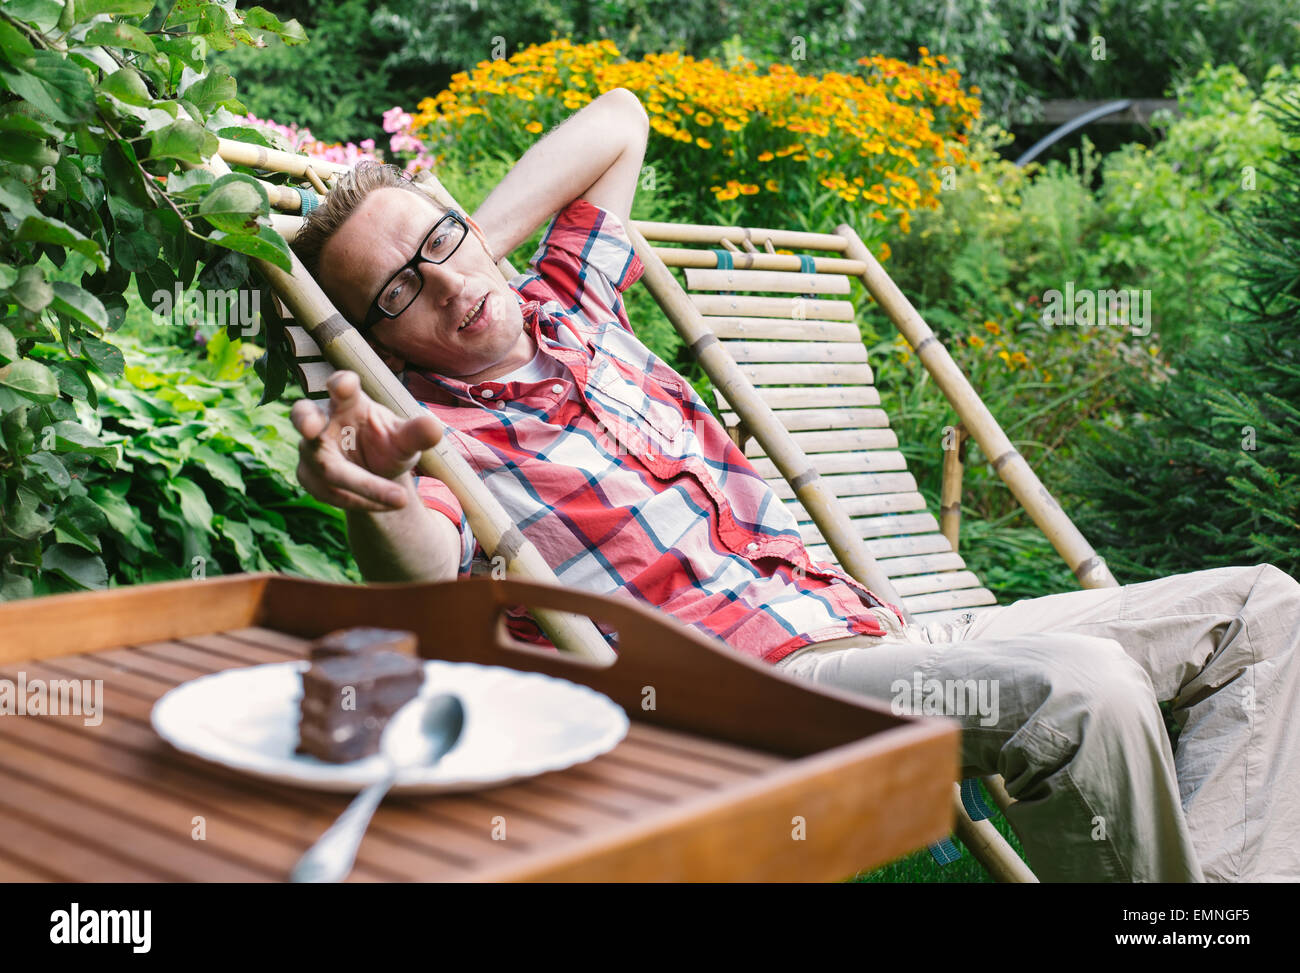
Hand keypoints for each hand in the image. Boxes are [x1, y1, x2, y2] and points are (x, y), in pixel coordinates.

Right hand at [290, 370, 442, 511]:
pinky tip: (383, 504)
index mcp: (348, 402)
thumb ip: (416, 434)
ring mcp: (310, 449)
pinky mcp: (307, 475)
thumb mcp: (405, 441)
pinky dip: (359, 500)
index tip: (345, 383)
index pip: (341, 387)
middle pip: (304, 416)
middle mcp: (323, 422)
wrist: (376, 474)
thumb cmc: (387, 445)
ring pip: (326, 468)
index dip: (341, 384)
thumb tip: (436, 428)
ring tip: (399, 499)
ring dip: (362, 485)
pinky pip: (329, 492)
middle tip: (310, 427)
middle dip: (305, 420)